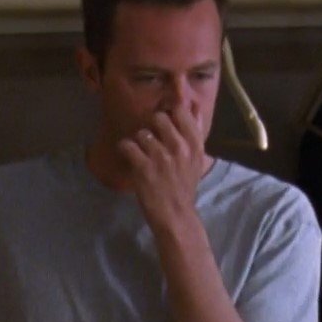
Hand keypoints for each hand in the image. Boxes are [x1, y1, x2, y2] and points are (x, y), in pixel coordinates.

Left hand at [118, 103, 210, 231]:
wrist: (175, 215)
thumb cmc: (185, 186)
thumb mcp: (196, 159)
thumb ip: (195, 131)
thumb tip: (194, 105)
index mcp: (194, 144)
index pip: (181, 111)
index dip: (169, 111)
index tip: (164, 122)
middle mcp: (179, 147)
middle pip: (158, 118)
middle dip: (151, 127)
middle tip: (150, 141)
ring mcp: (161, 157)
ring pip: (141, 133)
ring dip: (138, 143)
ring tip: (141, 155)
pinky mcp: (143, 167)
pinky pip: (127, 145)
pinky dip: (125, 150)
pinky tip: (129, 158)